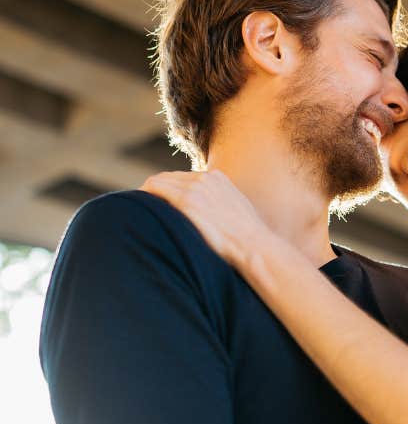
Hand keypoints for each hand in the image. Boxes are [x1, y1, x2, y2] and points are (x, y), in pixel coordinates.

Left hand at [141, 170, 268, 266]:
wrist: (255, 246)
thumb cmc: (248, 238)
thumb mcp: (237, 211)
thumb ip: (220, 205)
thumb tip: (211, 216)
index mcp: (217, 178)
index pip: (184, 178)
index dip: (169, 189)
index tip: (161, 203)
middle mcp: (205, 178)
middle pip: (169, 177)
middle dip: (155, 190)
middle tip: (143, 207)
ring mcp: (196, 188)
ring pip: (158, 181)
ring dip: (147, 193)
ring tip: (136, 210)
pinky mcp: (187, 202)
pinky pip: (155, 190)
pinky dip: (145, 196)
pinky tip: (137, 209)